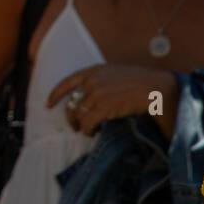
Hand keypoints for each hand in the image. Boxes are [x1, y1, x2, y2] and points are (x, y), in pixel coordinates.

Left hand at [47, 64, 174, 135]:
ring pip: (78, 114)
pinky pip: (88, 122)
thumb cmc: (141, 81)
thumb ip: (101, 80)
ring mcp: (97, 94)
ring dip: (81, 125)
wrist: (155, 88)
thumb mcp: (116, 73)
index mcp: (93, 71)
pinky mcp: (104, 107)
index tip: (48, 104)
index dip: (55, 95)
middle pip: (71, 102)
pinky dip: (88, 129)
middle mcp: (91, 81)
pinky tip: (94, 132)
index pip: (66, 82)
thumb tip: (91, 94)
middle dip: (70, 116)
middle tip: (74, 126)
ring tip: (87, 131)